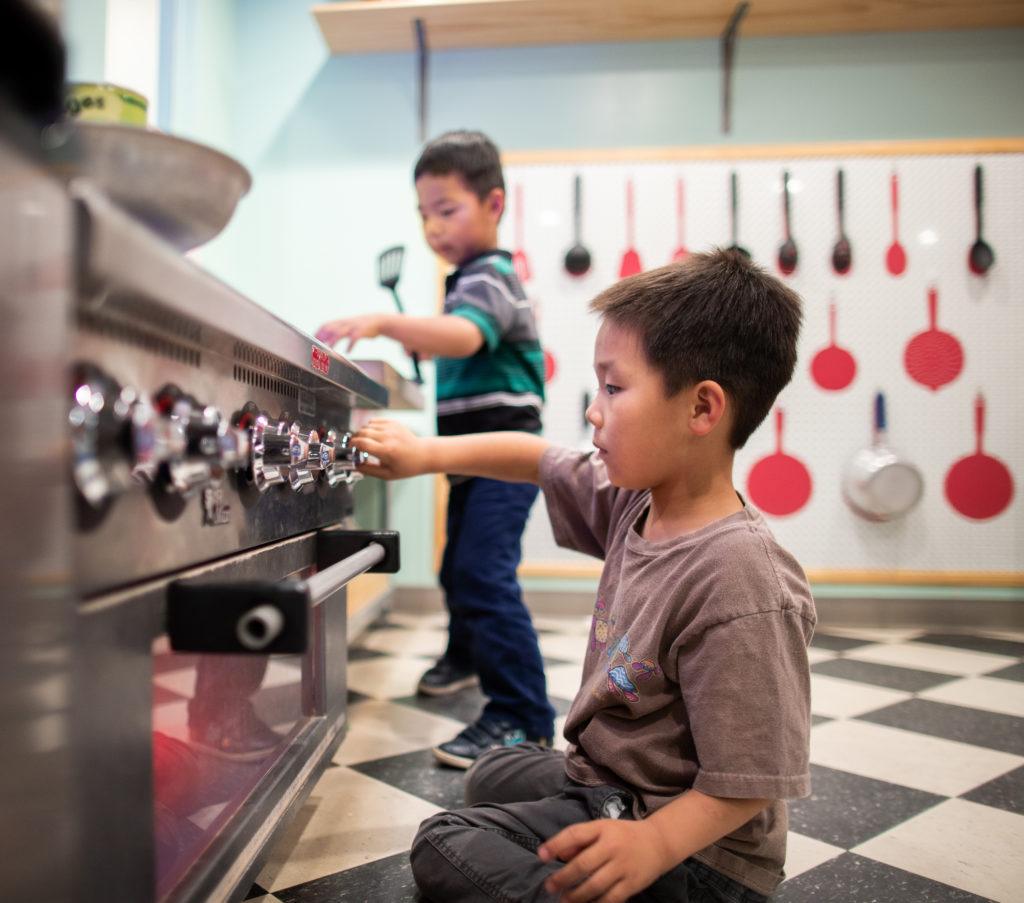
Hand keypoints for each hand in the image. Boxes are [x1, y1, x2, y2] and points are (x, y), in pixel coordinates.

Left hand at [315, 314, 387, 350]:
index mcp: (341, 322)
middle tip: (317, 346)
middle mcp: (345, 323)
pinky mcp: (362, 330)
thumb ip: (339, 330)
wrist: (378, 321)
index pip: (325, 325)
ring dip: (333, 341)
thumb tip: (327, 339)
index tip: (312, 341)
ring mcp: (353, 326)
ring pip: (340, 332)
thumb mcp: (349, 326)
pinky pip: (355, 338)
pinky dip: (350, 345)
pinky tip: (348, 352)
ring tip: (330, 349)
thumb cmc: (361, 326)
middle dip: (322, 337)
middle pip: (330, 328)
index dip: (318, 333)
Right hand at [352, 419, 430, 479]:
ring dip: (361, 432)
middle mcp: (389, 437)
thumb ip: (369, 470)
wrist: (422, 454)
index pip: (362, 443)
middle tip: (354, 445)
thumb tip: (355, 466)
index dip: (352, 444)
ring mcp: (392, 428)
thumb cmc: (407, 466)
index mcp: (387, 451)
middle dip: (355, 438)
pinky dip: (369, 427)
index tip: (349, 447)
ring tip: (364, 441)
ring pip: (367, 425)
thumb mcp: (387, 474)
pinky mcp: (393, 423)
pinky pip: (374, 421)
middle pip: (362, 432)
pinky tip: (372, 435)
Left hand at [537, 818, 673, 902]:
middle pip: (583, 864)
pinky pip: (611, 898)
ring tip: (564, 901)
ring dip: (576, 896)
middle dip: (563, 877)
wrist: (659, 842)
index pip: (575, 834)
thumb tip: (559, 854)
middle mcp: (612, 846)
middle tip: (550, 886)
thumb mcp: (602, 829)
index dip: (556, 844)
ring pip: (595, 885)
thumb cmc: (623, 835)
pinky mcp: (633, 883)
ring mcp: (624, 866)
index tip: (541, 855)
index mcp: (602, 828)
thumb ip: (581, 840)